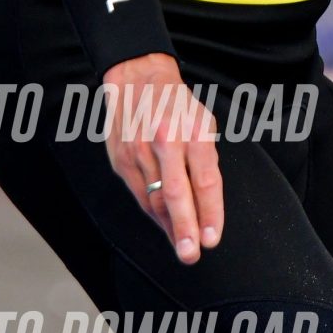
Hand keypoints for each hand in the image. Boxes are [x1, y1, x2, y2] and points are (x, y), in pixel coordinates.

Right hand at [100, 52, 224, 263]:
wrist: (135, 77)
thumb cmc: (177, 103)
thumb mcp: (203, 122)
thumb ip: (206, 159)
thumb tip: (206, 204)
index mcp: (192, 131)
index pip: (205, 180)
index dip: (210, 213)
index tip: (212, 240)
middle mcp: (164, 141)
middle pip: (175, 194)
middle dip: (184, 229)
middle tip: (192, 255)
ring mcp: (138, 151)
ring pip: (153, 199)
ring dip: (169, 227)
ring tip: (183, 247)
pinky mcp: (120, 159)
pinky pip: (138, 194)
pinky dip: (153, 213)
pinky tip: (164, 226)